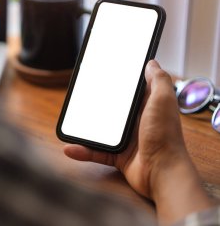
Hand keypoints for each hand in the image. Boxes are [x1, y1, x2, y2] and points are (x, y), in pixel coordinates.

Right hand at [64, 60, 213, 223]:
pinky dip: (83, 151)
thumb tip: (151, 62)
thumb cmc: (165, 136)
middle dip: (95, 103)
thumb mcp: (163, 100)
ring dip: (85, 128)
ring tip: (70, 121)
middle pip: (112, 109)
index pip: (129, 90)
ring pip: (100, 130)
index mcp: (146, 106)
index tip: (101, 74)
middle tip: (78, 96)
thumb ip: (159, 80)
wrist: (163, 173)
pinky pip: (96, 151)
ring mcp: (126, 139)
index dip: (118, 81)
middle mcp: (136, 122)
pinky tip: (70, 148)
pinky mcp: (118, 156)